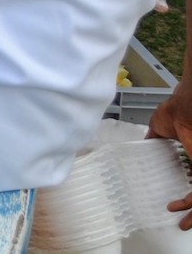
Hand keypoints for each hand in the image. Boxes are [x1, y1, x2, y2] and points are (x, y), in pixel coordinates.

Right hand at [148, 85, 191, 226]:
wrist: (185, 109)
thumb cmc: (176, 112)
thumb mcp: (160, 127)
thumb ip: (155, 137)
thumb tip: (146, 142)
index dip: (188, 193)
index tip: (177, 201)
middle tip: (185, 222)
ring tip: (184, 224)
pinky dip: (188, 202)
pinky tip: (177, 206)